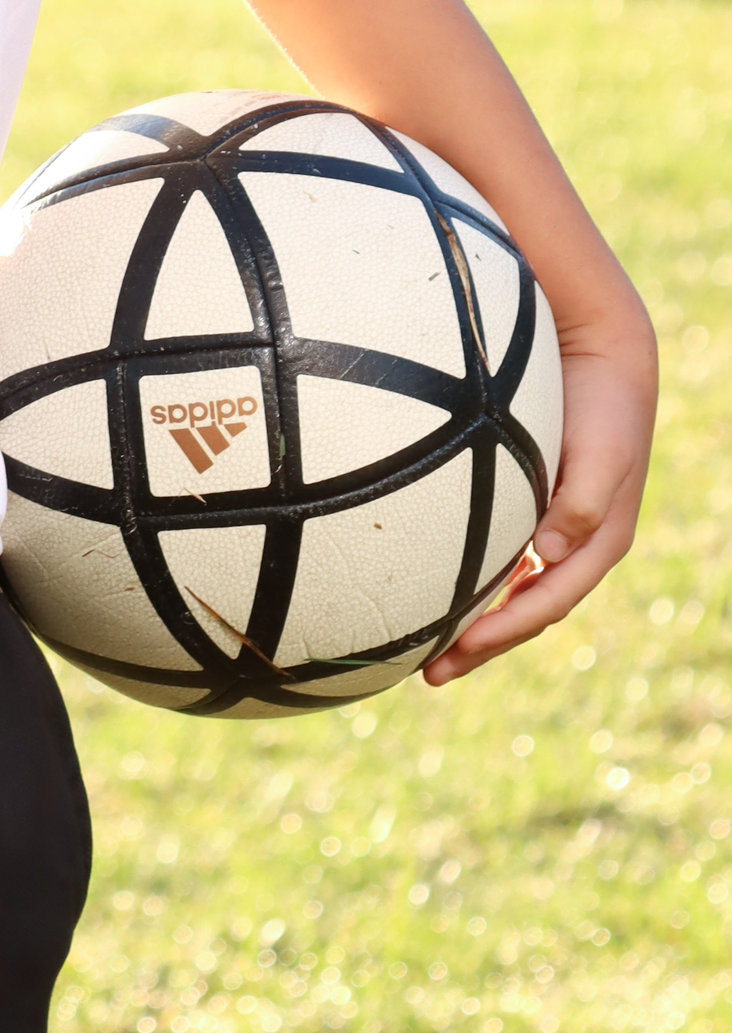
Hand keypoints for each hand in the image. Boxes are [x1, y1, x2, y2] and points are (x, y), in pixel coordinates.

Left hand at [421, 287, 656, 684]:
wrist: (604, 356)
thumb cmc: (604, 406)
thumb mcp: (603, 454)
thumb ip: (583, 501)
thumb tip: (550, 552)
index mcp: (597, 542)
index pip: (546, 604)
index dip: (503, 633)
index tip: (457, 655)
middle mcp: (576, 544)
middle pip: (527, 612)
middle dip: (483, 647)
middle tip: (431, 676)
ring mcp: (558, 529)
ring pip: (515, 591)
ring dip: (478, 622)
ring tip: (428, 649)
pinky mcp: (538, 506)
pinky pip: (507, 558)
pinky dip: (480, 581)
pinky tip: (442, 589)